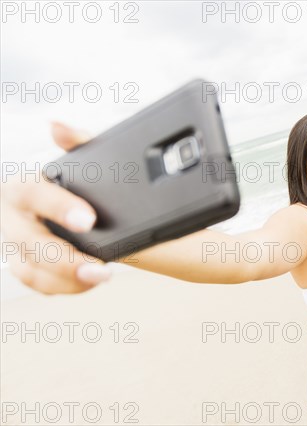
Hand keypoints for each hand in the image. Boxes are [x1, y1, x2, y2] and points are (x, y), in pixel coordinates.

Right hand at [0, 122, 111, 293]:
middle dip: (64, 258)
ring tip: (102, 277)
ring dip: (67, 279)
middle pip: (29, 242)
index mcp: (21, 186)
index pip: (32, 194)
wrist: (75, 209)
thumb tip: (58, 126)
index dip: (58, 207)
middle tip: (100, 268)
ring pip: (31, 269)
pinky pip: (40, 284)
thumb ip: (77, 142)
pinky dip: (66, 287)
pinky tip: (91, 282)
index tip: (89, 220)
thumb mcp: (80, 159)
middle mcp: (11, 217)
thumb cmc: (73, 182)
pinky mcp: (25, 266)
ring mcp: (15, 245)